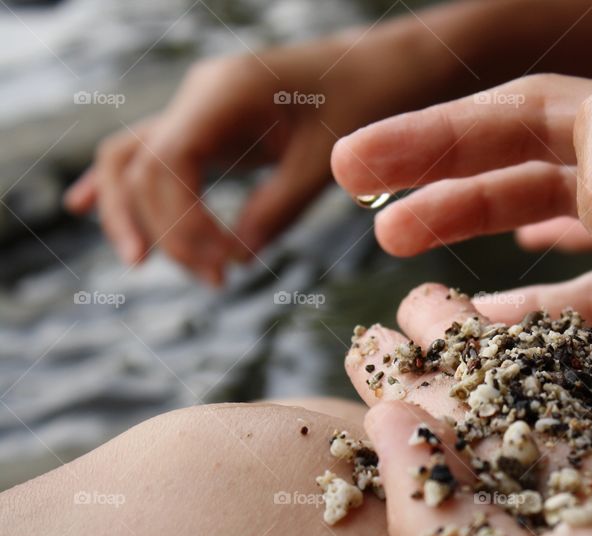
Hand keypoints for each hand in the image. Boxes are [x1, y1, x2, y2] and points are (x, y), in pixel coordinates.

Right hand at [64, 32, 437, 283]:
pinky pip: (149, 150)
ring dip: (133, 213)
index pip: (167, 164)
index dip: (183, 223)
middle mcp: (198, 96)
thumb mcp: (325, 163)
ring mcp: (197, 107)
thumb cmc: (363, 106)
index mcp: (224, 95)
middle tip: (212, 279)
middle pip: (138, 166)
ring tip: (142, 263)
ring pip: (131, 157)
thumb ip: (278, 210)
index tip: (226, 262)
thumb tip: (237, 259)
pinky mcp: (206, 123)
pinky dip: (122, 183)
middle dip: (163, 230)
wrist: (378, 70)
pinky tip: (83, 207)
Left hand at [343, 283, 591, 535]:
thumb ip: (441, 524)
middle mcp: (583, 480)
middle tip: (405, 301)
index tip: (364, 347)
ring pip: (564, 371)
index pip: (450, 451)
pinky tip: (556, 299)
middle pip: (498, 402)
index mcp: (527, 528)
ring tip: (452, 293)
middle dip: (448, 352)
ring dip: (508, 329)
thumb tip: (384, 428)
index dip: (403, 398)